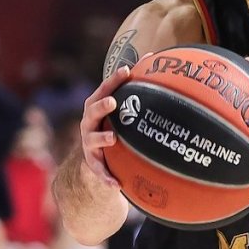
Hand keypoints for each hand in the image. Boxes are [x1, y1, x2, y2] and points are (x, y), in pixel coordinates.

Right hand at [80, 66, 131, 187]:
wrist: (95, 162)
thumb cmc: (113, 128)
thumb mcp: (123, 113)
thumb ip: (136, 94)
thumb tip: (160, 65)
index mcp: (98, 109)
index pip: (104, 90)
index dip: (114, 80)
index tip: (127, 70)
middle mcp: (89, 124)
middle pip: (92, 111)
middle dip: (101, 105)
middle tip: (114, 101)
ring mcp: (89, 144)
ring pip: (91, 140)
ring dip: (101, 138)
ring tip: (112, 138)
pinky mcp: (93, 164)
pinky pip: (99, 172)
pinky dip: (106, 177)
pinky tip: (117, 184)